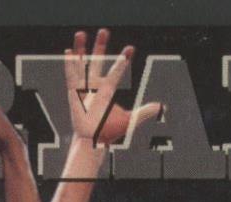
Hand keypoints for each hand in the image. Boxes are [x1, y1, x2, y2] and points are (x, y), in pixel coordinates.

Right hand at [65, 29, 161, 144]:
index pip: (117, 71)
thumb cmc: (108, 130)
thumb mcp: (129, 121)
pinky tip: (69, 52)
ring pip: (83, 65)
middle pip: (98, 61)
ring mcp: (84, 89)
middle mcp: (96, 86)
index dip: (123, 60)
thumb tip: (162, 107)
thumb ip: (144, 112)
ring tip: (81, 33)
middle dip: (100, 47)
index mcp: (108, 90)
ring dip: (82, 50)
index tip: (131, 49)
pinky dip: (70, 65)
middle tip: (105, 31)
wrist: (92, 141)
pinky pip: (72, 77)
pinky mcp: (74, 94)